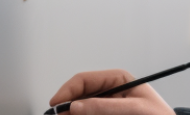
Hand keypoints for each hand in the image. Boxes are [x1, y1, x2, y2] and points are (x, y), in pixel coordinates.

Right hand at [50, 69, 175, 114]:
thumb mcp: (133, 109)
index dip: (66, 92)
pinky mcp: (103, 114)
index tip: (55, 106)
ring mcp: (104, 105)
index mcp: (116, 79)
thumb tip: (75, 106)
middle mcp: (108, 91)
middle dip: (66, 108)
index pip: (83, 80)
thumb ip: (105, 107)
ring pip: (79, 110)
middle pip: (77, 96)